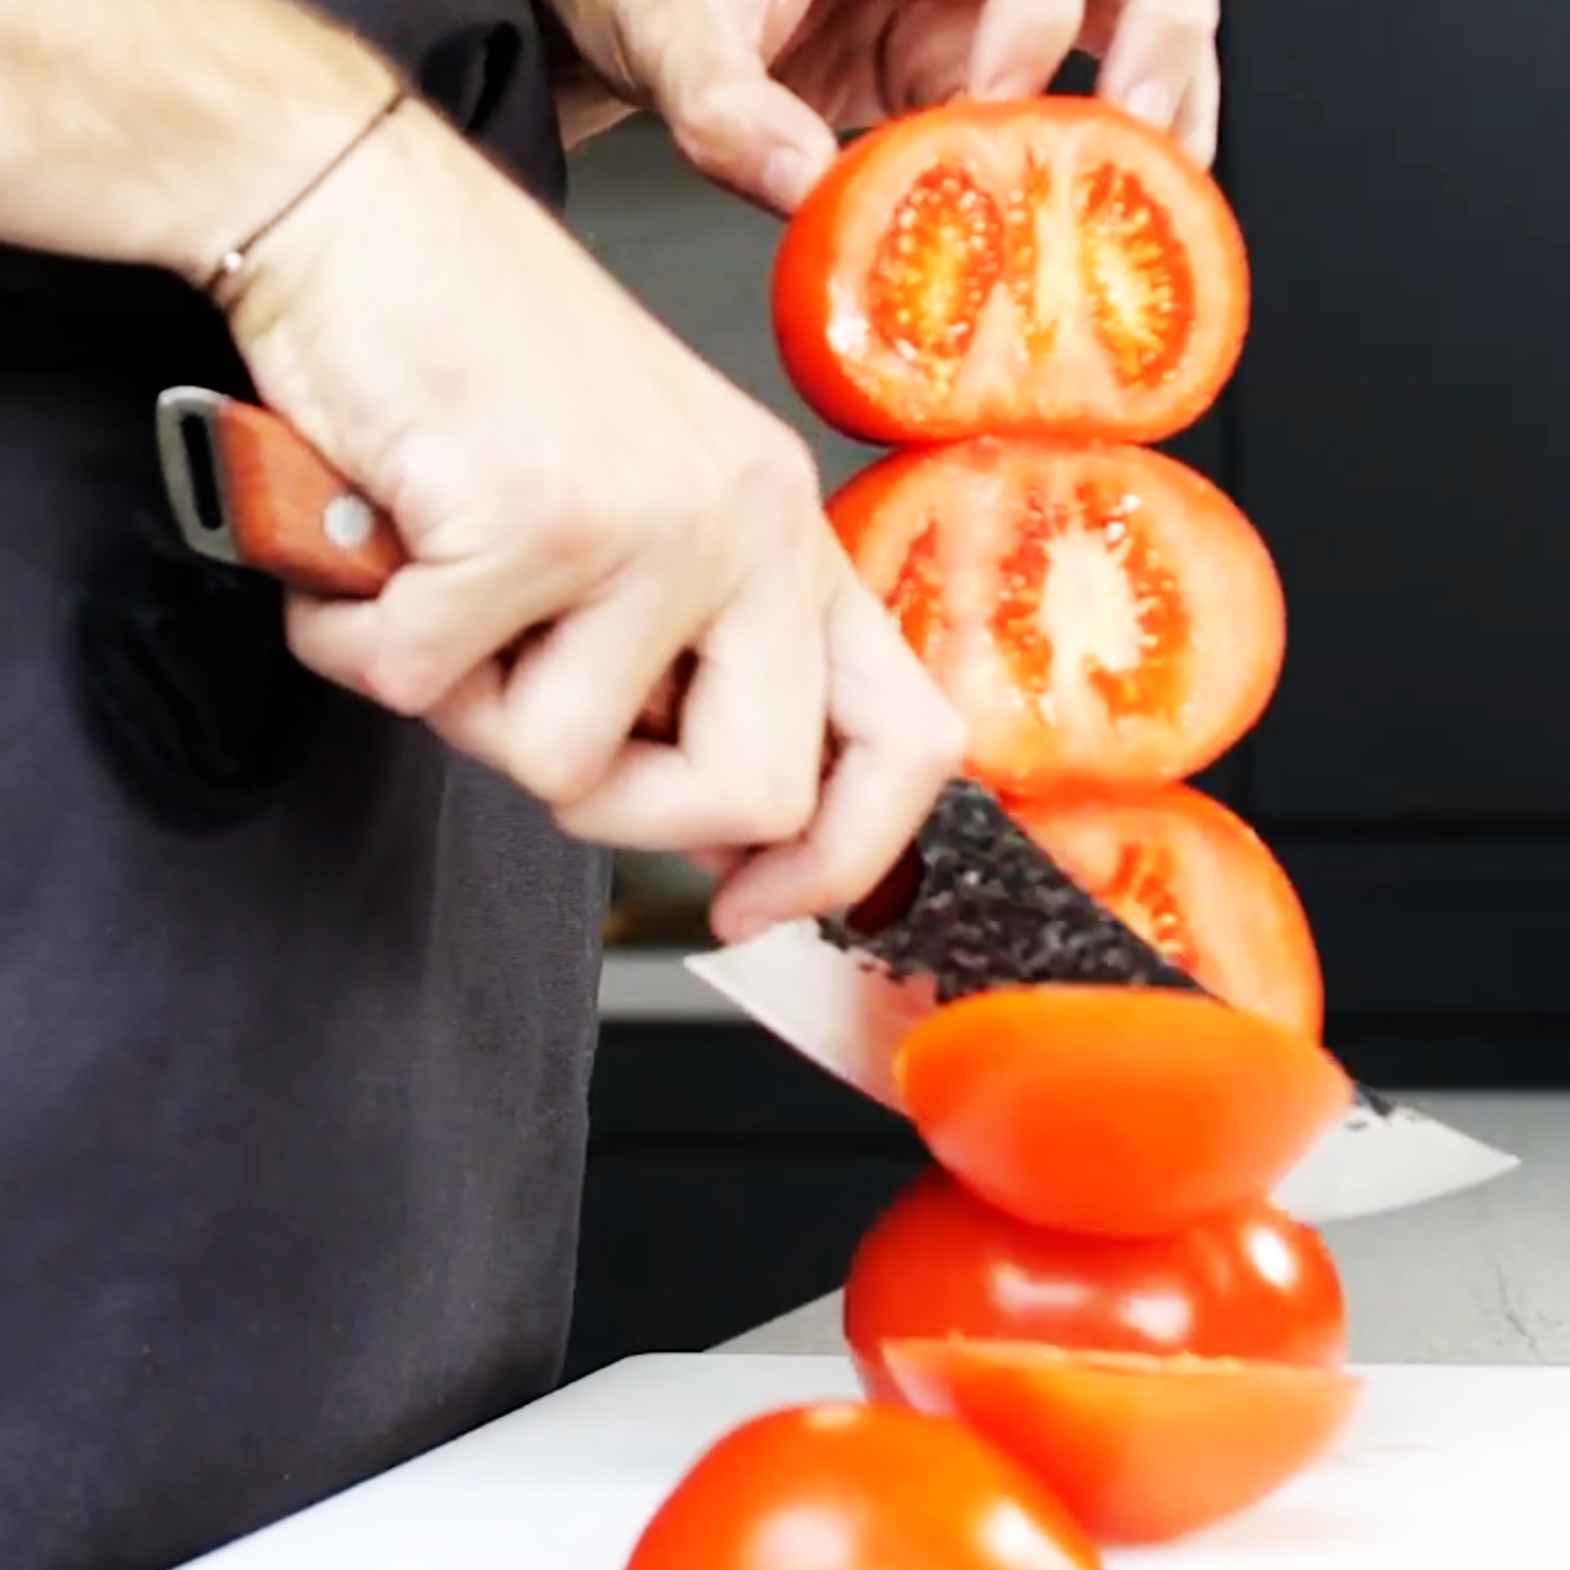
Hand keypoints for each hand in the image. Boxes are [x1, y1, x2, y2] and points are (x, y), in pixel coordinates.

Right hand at [223, 100, 963, 939]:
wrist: (366, 219)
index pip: (910, 742)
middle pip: (753, 797)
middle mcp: (752, 528)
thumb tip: (719, 843)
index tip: (746, 907)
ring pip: (562, 764)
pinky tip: (369, 543)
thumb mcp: (640, 524)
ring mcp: (656, 522)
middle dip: (619, 811)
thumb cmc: (491, 376)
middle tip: (529, 715)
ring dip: (464, 702)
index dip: (840, 864)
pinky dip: (359, 640)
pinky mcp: (538, 518)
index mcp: (789, 540)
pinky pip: (423, 686)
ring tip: (437, 582)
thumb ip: (689, 672)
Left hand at [547, 0, 1220, 210]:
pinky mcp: (965, 89)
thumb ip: (726, 107)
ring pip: (1129, 43)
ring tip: (1148, 208)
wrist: (638, 23)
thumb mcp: (668, 34)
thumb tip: (806, 191)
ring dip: (1154, 122)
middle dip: (1154, 60)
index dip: (1041, 17)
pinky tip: (1092, 234)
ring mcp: (978, 22)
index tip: (993, 102)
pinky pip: (1059, 122)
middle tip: (1135, 156)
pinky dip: (1092, 177)